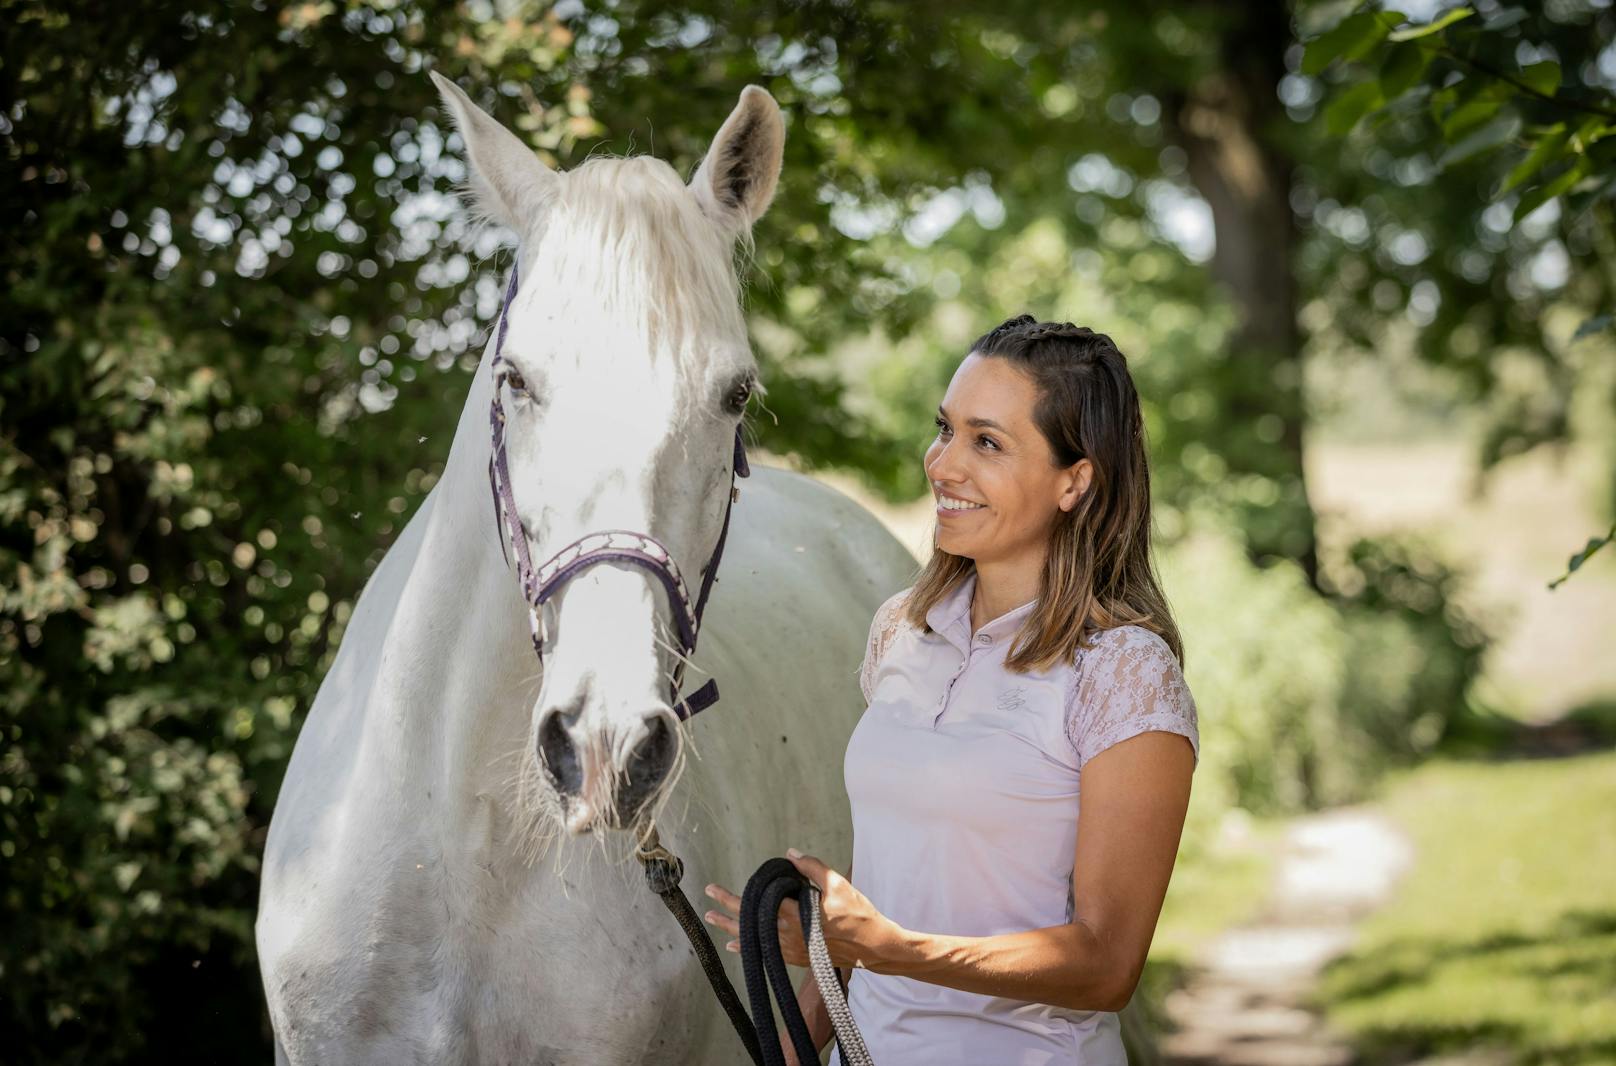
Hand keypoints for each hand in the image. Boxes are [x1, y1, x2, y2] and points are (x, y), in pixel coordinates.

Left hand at [702, 848, 902, 972]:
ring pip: (755, 940)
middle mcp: (789, 934)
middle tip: (708, 902)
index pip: (755, 904)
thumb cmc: (858, 914)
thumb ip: (812, 868)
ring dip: (733, 930)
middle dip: (726, 912)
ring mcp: (793, 949)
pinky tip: (736, 946)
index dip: (732, 898)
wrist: (873, 946)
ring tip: (715, 921)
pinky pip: (767, 953)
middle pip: (749, 924)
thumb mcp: (837, 884)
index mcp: (795, 915)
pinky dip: (750, 948)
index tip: (714, 889)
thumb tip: (790, 854)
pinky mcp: (799, 958)